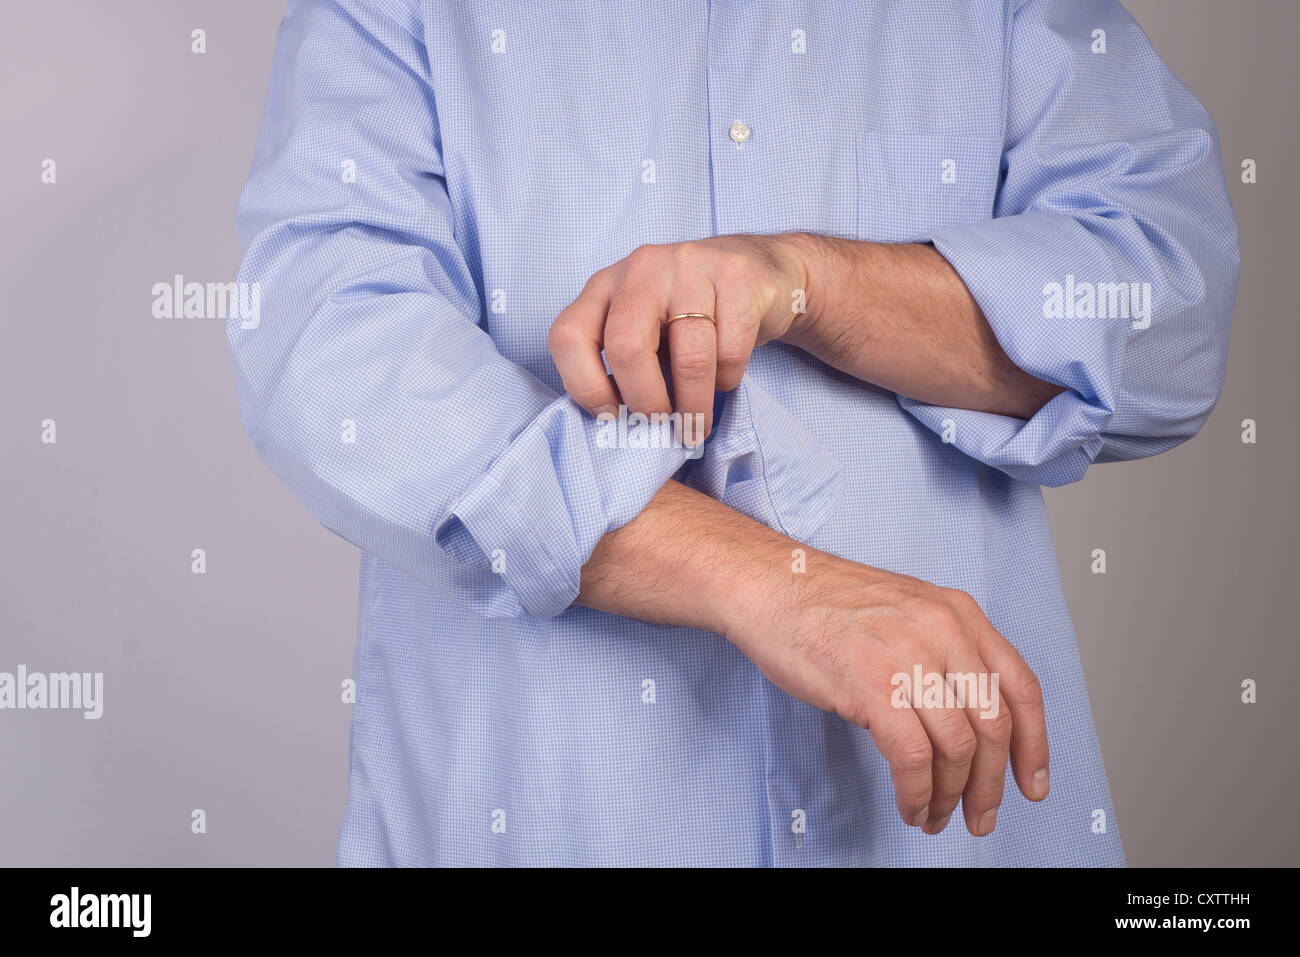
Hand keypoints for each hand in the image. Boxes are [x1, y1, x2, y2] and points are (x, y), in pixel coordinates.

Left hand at [548, 236, 807, 442]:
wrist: (758, 271)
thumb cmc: (688, 315)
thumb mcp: (643, 330)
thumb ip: (621, 364)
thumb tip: (617, 426)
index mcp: (603, 286)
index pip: (569, 336)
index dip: (584, 386)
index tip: (611, 417)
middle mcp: (640, 268)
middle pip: (627, 347)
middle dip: (645, 401)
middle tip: (660, 426)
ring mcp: (689, 265)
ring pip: (689, 356)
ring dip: (694, 405)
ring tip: (696, 426)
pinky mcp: (735, 274)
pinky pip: (730, 349)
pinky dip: (727, 379)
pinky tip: (724, 378)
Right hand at [724, 549, 1050, 835]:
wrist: (769, 584)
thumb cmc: (825, 605)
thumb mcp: (906, 611)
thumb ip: (944, 652)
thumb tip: (968, 722)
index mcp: (959, 613)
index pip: (1020, 687)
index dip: (1034, 745)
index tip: (1031, 784)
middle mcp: (945, 631)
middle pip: (994, 726)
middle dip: (990, 784)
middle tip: (979, 816)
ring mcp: (910, 657)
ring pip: (957, 749)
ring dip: (950, 796)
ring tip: (933, 815)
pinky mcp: (874, 686)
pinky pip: (913, 759)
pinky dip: (917, 794)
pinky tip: (909, 805)